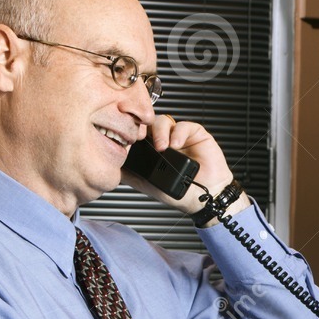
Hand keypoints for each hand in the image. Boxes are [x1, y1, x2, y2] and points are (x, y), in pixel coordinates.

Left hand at [122, 114, 246, 221]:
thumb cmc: (181, 192)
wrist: (205, 198)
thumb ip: (131, 175)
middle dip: (143, 128)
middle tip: (140, 138)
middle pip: (149, 122)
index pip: (138, 132)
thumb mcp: (149, 185)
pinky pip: (184, 125)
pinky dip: (178, 133)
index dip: (132, 132)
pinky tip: (176, 146)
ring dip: (160, 133)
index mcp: (152, 148)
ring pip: (164, 121)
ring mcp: (179, 136)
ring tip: (162, 148)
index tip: (128, 140)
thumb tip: (113, 168)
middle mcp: (165, 139)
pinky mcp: (195, 133)